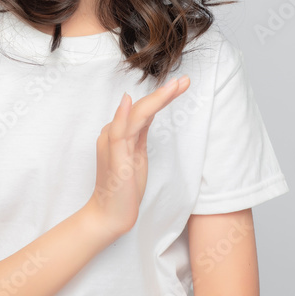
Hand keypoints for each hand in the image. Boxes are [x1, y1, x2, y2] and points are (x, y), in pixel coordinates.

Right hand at [86, 75, 191, 238]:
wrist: (109, 215)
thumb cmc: (124, 188)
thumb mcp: (137, 155)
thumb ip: (140, 133)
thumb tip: (148, 112)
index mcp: (120, 133)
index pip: (143, 109)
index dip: (162, 96)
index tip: (182, 84)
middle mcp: (113, 134)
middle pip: (141, 108)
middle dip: (164, 93)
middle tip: (185, 80)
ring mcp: (112, 145)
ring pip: (135, 115)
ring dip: (155, 99)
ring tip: (175, 87)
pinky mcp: (114, 158)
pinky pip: (118, 134)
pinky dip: (123, 116)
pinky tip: (129, 102)